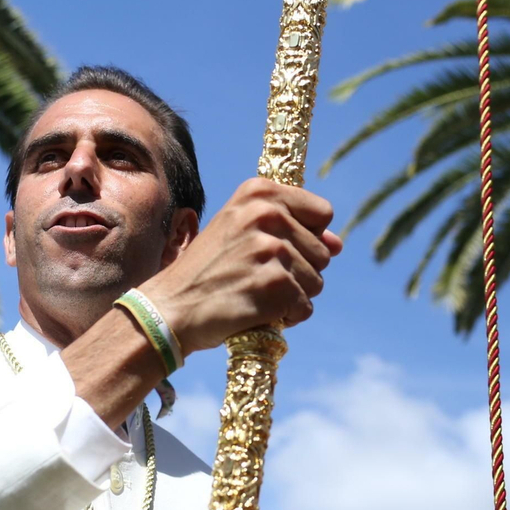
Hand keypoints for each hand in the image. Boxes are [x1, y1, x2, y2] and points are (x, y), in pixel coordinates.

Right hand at [143, 177, 342, 353]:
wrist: (171, 307)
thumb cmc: (208, 271)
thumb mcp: (242, 232)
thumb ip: (293, 229)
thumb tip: (339, 243)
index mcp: (259, 192)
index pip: (323, 212)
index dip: (307, 237)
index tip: (275, 247)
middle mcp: (267, 214)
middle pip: (324, 251)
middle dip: (299, 271)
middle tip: (255, 276)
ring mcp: (271, 249)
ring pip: (317, 281)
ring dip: (292, 296)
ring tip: (253, 292)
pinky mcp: (275, 285)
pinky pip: (305, 307)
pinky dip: (286, 317)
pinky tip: (256, 312)